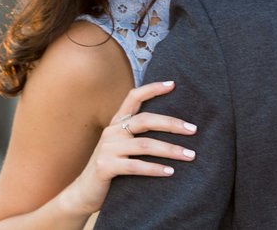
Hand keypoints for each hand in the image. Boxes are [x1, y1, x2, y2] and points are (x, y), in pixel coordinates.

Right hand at [57, 81, 196, 217]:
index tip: (172, 84)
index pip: (133, 97)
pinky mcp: (105, 167)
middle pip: (145, 120)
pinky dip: (155, 169)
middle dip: (171, 124)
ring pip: (144, 145)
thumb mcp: (121, 146)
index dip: (152, 88)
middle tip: (193, 129)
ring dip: (170, 150)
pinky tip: (170, 172)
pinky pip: (135, 166)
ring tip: (189, 155)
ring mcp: (107, 148)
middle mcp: (111, 131)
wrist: (84, 192)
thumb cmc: (111, 168)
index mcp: (117, 123)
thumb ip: (136, 135)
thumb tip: (171, 127)